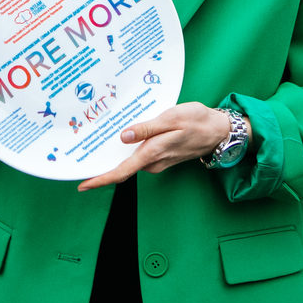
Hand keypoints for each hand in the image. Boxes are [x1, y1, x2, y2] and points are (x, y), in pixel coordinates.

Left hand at [76, 102, 237, 190]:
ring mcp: (157, 161)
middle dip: (104, 163)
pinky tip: (125, 135)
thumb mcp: (171, 118)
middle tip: (84, 153)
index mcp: (153, 153)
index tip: (84, 185)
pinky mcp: (161, 157)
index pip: (122, 171)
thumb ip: (146, 129)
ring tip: (101, 138)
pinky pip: (140, 155)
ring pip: (131, 160)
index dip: (101, 179)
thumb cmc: (196, 121)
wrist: (218, 131)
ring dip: (118, 152)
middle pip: (122, 166)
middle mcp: (153, 162)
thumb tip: (124, 136)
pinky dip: (131, 148)